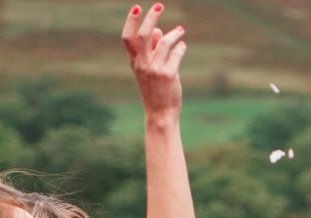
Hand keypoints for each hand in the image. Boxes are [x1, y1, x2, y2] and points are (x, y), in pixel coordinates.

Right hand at [122, 3, 186, 118]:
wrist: (160, 114)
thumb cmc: (155, 91)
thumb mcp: (149, 71)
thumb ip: (152, 50)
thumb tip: (157, 30)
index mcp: (135, 62)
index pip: (127, 38)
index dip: (131, 21)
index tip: (137, 7)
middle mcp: (142, 64)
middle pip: (143, 35)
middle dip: (151, 18)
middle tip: (159, 6)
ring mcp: (155, 69)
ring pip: (163, 42)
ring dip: (174, 33)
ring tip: (181, 30)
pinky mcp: (168, 74)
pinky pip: (176, 54)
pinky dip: (180, 47)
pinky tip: (183, 45)